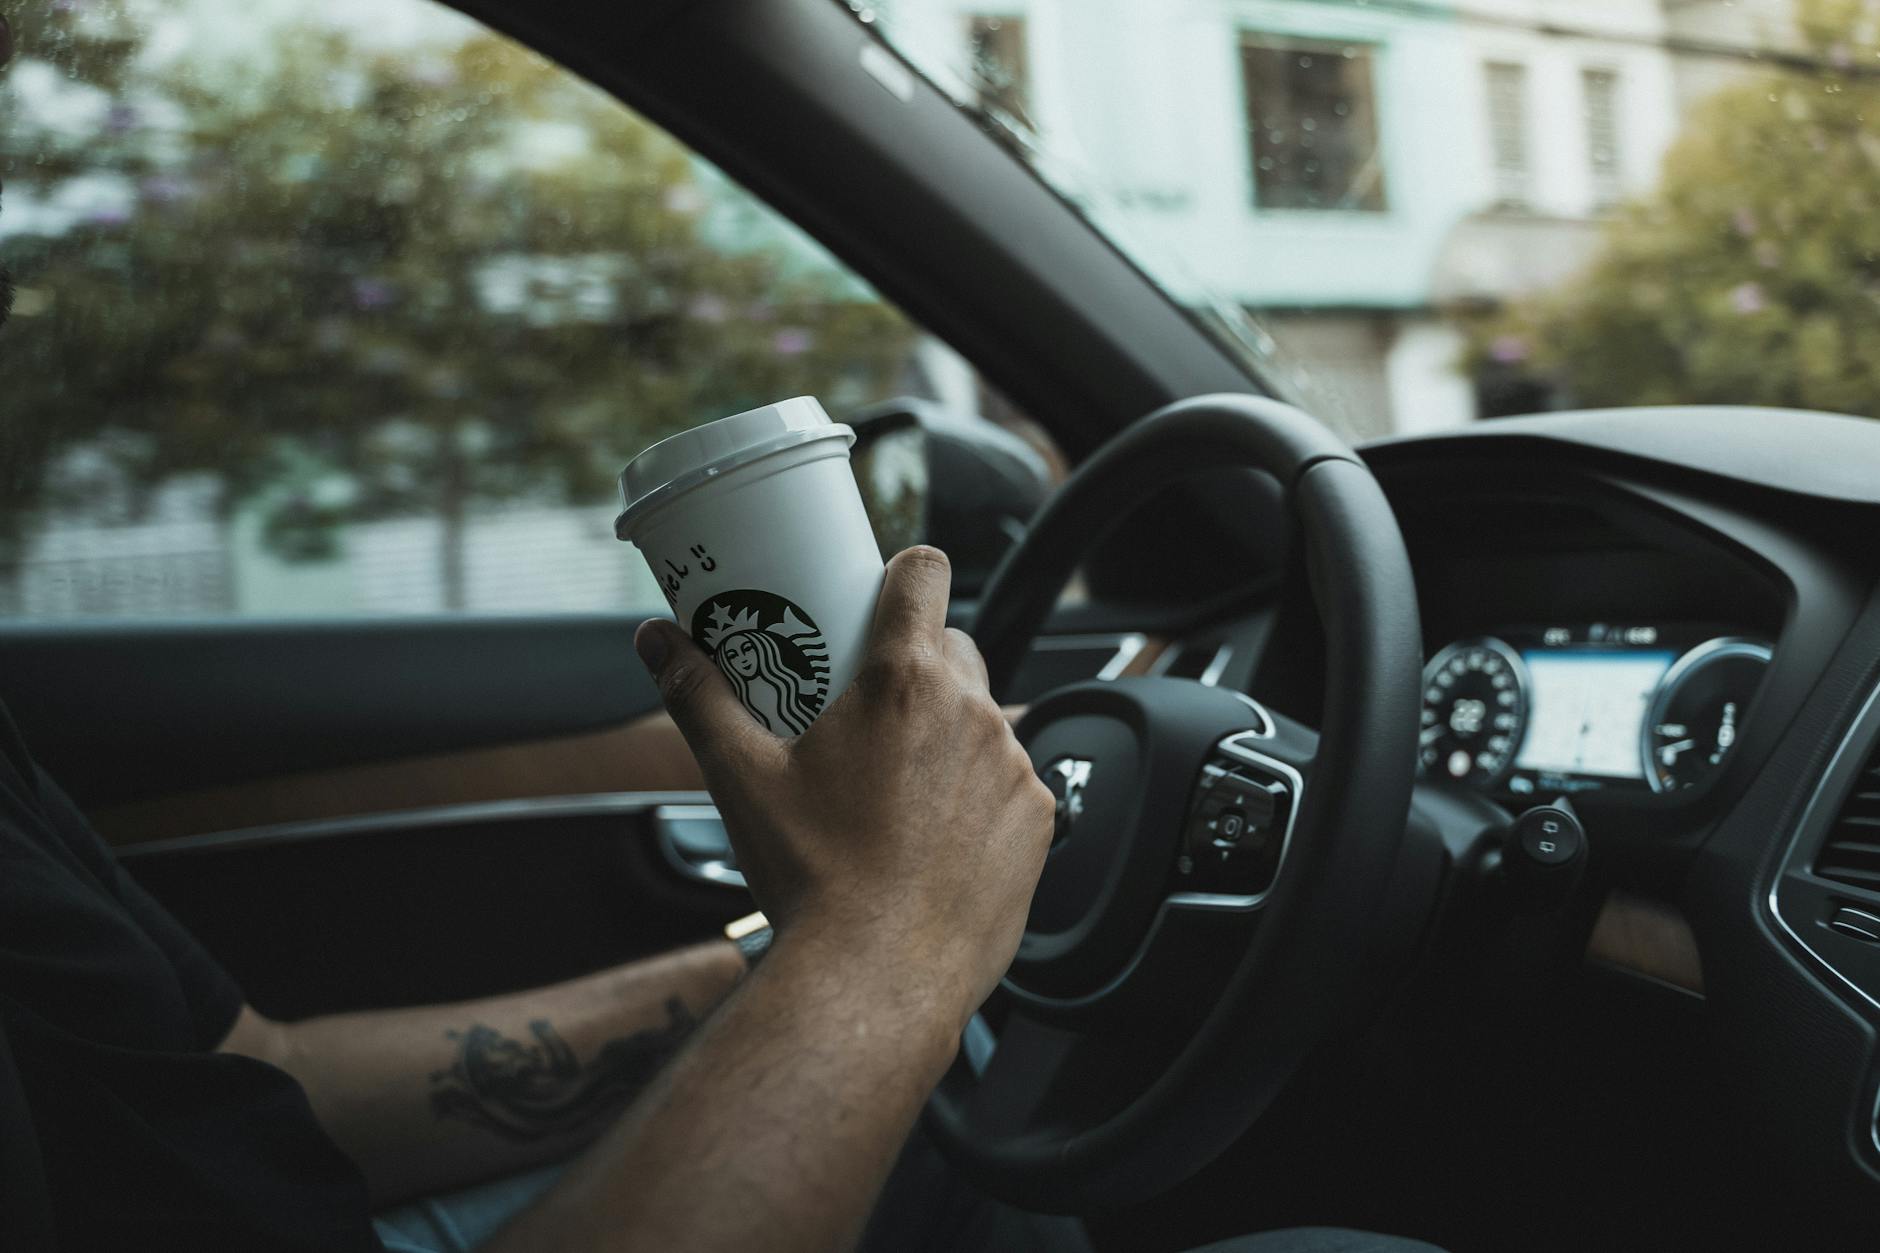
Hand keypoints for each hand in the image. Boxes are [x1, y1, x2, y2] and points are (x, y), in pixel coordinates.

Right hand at [634, 546, 1054, 1034]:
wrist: (875, 979)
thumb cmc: (812, 878)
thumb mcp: (742, 778)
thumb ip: (698, 696)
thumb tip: (656, 641)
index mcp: (903, 683)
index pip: (925, 576)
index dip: (907, 572)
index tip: (888, 588)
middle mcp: (972, 714)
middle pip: (954, 651)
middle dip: (917, 666)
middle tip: (868, 707)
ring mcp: (1014, 768)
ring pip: (985, 721)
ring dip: (950, 736)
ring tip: (897, 787)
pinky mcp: (1040, 821)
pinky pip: (1013, 784)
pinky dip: (980, 796)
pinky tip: (936, 835)